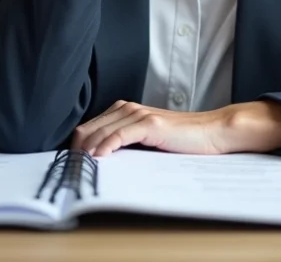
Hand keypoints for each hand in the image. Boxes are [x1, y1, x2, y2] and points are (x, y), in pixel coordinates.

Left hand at [71, 101, 232, 156]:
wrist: (210, 131)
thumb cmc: (181, 139)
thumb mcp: (147, 140)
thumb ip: (126, 143)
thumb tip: (98, 161)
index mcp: (124, 110)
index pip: (88, 127)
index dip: (76, 147)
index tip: (70, 167)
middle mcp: (127, 108)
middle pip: (88, 129)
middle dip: (76, 151)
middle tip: (70, 172)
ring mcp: (138, 114)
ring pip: (100, 131)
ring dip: (86, 151)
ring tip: (78, 169)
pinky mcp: (149, 124)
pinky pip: (119, 135)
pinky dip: (105, 146)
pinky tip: (98, 158)